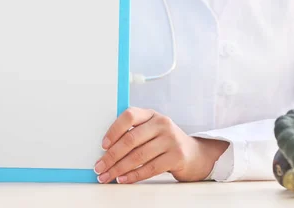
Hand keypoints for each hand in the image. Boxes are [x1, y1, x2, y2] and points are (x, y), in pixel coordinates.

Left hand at [94, 107, 228, 183]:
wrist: (194, 154)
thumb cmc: (166, 142)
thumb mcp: (152, 130)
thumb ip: (134, 133)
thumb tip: (106, 151)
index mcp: (152, 114)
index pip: (129, 115)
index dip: (114, 130)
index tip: (103, 145)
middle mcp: (162, 123)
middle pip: (131, 139)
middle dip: (111, 156)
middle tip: (99, 167)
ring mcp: (170, 139)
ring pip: (138, 156)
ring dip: (118, 168)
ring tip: (107, 176)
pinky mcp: (176, 156)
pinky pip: (149, 168)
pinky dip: (133, 176)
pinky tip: (123, 179)